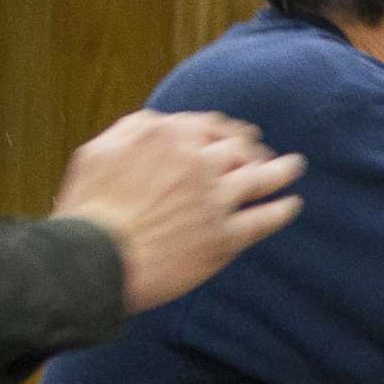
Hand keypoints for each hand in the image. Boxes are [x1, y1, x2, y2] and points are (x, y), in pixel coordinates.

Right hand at [51, 111, 305, 313]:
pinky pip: (264, 220)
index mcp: (166, 137)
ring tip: (295, 166)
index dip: (227, 130)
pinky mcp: (225, 237)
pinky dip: (282, 211)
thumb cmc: (88, 210)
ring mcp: (214, 200)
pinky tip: (292, 206)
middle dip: (254, 148)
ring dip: (282, 170)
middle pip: (239, 148)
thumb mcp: (97, 152)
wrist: (94, 261)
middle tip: (265, 153)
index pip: (209, 126)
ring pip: (261, 178)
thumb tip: (158, 122)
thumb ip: (132, 131)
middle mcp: (196, 163)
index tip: (237, 134)